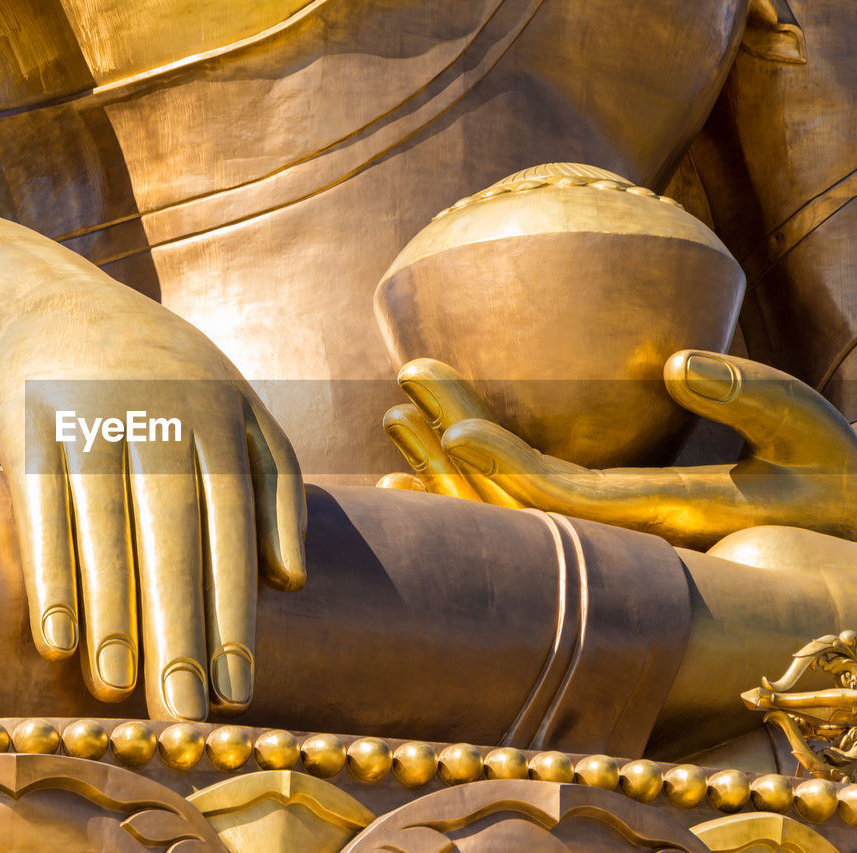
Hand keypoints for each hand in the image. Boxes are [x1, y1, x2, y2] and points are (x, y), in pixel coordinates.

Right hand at [0, 287, 305, 720]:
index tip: (237, 691)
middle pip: (172, 534)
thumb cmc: (162, 377)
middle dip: (178, 628)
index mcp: (217, 415)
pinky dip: (49, 573)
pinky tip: (57, 639)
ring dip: (110, 613)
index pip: (232, 527)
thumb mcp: (235, 408)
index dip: (234, 611)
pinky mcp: (26, 422)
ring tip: (116, 691)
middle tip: (182, 716)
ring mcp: (88, 414)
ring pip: (104, 527)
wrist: (50, 304)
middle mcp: (156, 412)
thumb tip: (290, 583)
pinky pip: (38, 508)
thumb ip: (274, 484)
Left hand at [379, 350, 856, 547]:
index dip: (503, 461)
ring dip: (447, 468)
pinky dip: (469, 493)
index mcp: (665, 519)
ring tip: (393, 417)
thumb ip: (758, 398)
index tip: (445, 422)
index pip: (564, 496)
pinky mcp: (606, 531)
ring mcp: (607, 540)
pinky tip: (427, 469)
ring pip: (507, 515)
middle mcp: (619, 540)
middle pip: (514, 499)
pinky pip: (521, 517)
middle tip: (402, 378)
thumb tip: (677, 363)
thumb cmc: (842, 490)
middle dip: (452, 442)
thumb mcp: (816, 438)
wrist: (841, 570)